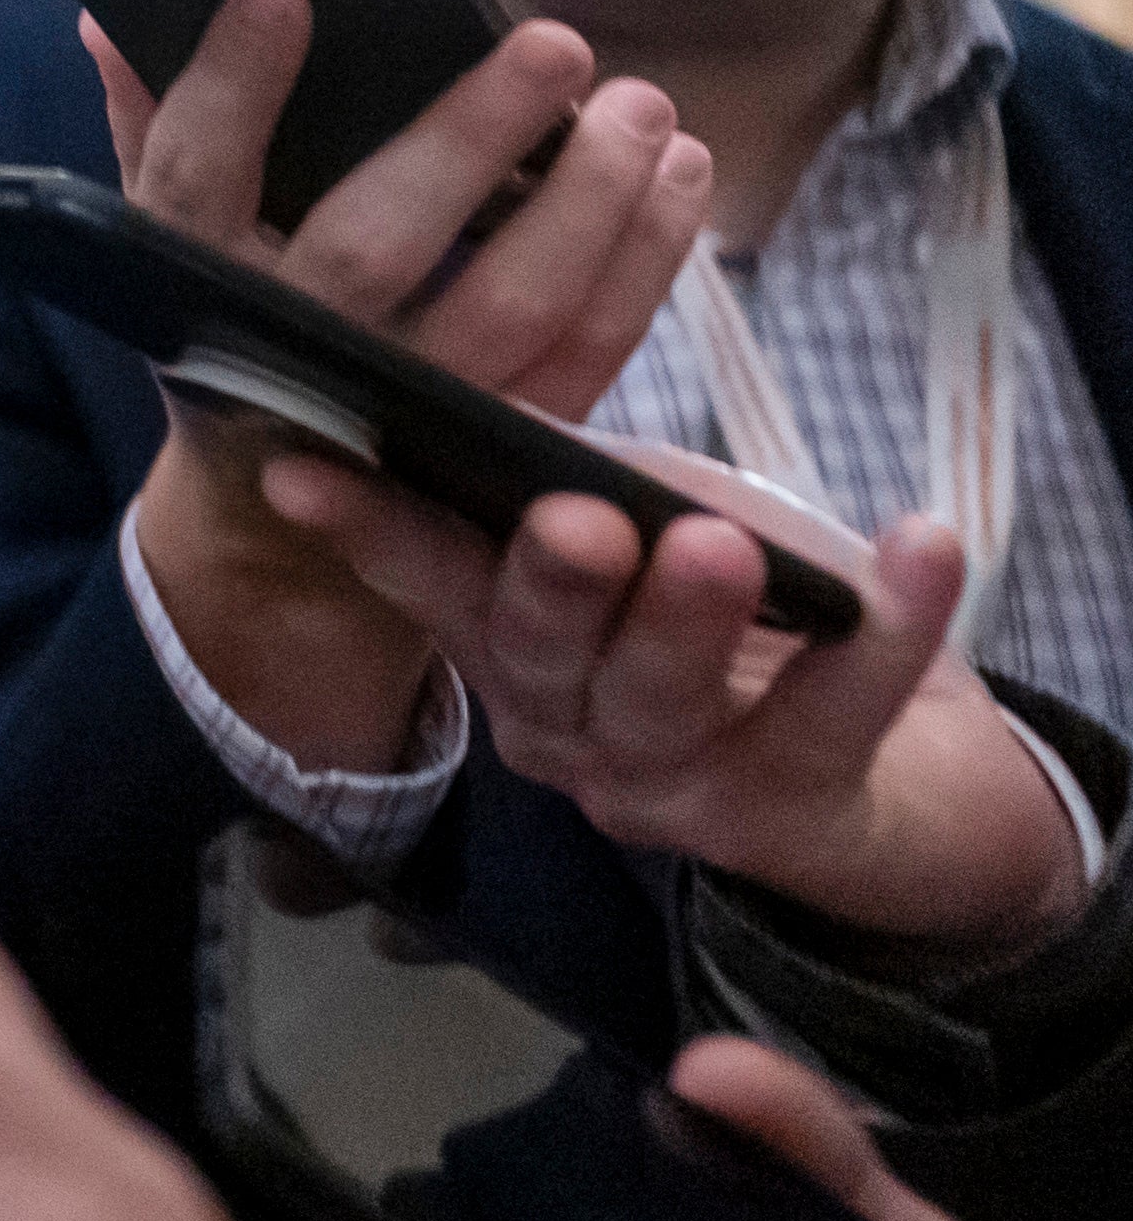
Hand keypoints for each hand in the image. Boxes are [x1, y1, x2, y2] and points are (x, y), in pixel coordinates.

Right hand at [99, 0, 708, 772]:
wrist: (274, 518)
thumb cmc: (229, 320)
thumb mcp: (169, 239)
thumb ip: (148, 125)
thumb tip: (107, 11)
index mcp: (193, 283)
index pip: (195, 177)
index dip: (231, 88)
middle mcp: (293, 352)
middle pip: (374, 247)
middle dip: (467, 140)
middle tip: (555, 45)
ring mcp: (405, 410)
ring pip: (511, 306)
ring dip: (590, 201)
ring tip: (640, 105)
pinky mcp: (503, 441)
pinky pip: (590, 348)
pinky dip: (645, 257)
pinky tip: (674, 171)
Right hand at [264, 465, 1079, 951]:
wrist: (908, 770)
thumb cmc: (749, 614)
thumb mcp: (652, 517)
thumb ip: (574, 472)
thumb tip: (487, 406)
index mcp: (511, 646)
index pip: (428, 578)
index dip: (366, 527)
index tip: (299, 469)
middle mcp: (565, 728)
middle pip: (539, 657)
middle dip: (552, 584)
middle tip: (576, 519)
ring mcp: (670, 785)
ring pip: (661, 703)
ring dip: (686, 621)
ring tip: (718, 546)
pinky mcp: (791, 813)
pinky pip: (837, 715)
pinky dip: (889, 628)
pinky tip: (922, 545)